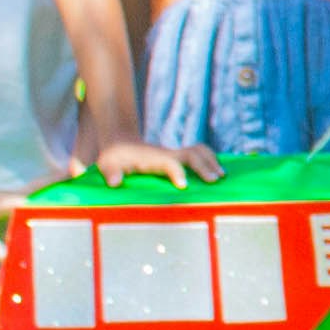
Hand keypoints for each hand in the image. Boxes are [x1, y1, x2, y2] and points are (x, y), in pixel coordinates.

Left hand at [93, 133, 216, 185]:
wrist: (120, 142)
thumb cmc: (114, 157)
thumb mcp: (108, 164)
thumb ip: (111, 173)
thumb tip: (115, 183)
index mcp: (153, 157)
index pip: (170, 163)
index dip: (177, 172)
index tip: (183, 186)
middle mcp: (167, 154)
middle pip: (193, 153)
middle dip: (205, 165)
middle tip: (215, 181)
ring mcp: (174, 154)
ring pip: (199, 151)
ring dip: (212, 161)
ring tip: (222, 176)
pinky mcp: (177, 157)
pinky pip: (198, 154)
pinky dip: (210, 160)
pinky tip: (217, 172)